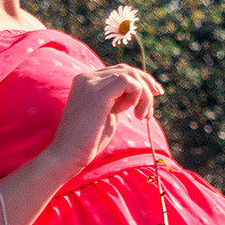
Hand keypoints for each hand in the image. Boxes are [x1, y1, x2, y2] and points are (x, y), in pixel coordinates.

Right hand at [44, 64, 164, 171]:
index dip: (141, 80)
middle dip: (147, 84)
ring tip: (143, 116)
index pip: (119, 71)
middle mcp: (87, 78)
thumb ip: (120, 101)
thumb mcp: (109, 115)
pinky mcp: (98, 93)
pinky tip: (135, 113)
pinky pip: (128, 82)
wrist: (68, 154)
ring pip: (130, 75)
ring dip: (145, 95)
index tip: (155, 94)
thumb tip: (139, 94)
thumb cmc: (88, 141)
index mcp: (87, 82)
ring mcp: (91, 83)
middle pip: (127, 70)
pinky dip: (139, 95)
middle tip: (155, 104)